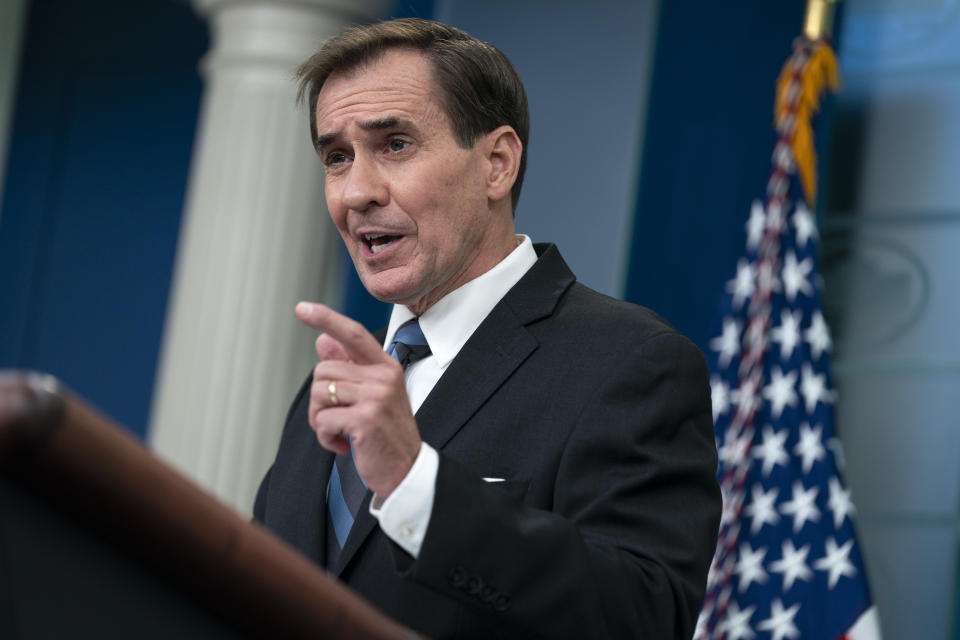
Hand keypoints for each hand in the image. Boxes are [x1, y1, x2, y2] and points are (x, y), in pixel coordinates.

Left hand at [296, 302, 421, 497]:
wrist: (406, 470)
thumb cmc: (385, 433)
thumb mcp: (370, 397)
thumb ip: (349, 369)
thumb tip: (322, 341)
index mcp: (385, 366)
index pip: (353, 333)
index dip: (326, 318)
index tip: (301, 308)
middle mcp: (383, 376)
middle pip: (324, 370)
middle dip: (320, 399)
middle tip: (337, 419)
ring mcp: (376, 396)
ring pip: (320, 394)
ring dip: (320, 420)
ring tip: (341, 432)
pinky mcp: (365, 419)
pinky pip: (323, 420)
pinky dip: (325, 438)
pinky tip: (343, 446)